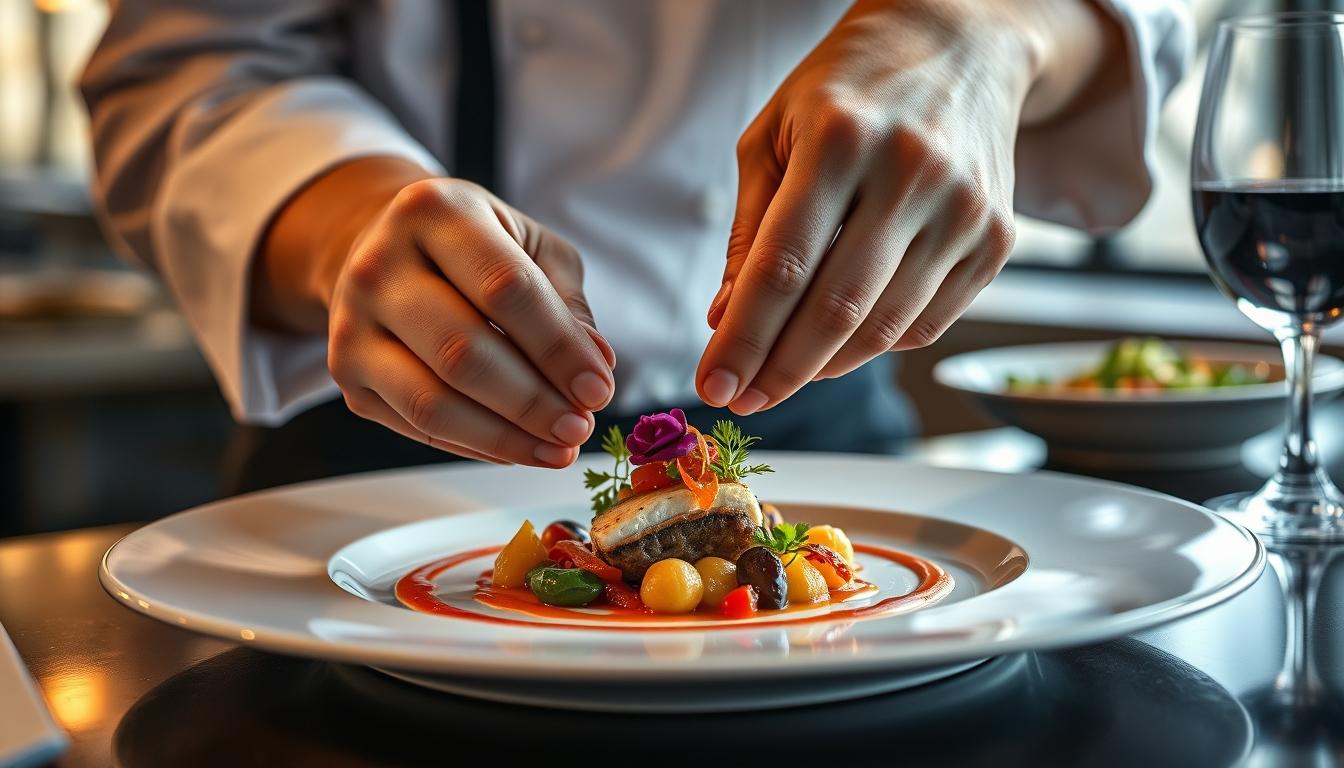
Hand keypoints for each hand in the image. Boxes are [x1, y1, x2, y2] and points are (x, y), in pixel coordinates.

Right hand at [256, 158, 615, 466]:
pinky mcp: (347, 374)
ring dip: (505, 437)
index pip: (505, 289)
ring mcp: (352, 323)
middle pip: (463, 351)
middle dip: (533, 402)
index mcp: (433, 211)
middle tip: (580, 428)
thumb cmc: (474, 249)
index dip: (557, 347)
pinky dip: (477, 445)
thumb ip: (566, 304)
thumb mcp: (530, 248)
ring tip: (559, 450)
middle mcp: (378, 264)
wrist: (383, 249)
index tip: (599, 389)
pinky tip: (521, 449)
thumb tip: (595, 368)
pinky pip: (417, 426)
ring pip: (432, 401)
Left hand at [697, 0, 1115, 413]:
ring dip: (824, 368)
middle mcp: (911, 172)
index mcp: (842, 138)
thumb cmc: (848, 89)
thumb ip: (750, 230)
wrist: (961, 44)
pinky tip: (839, 344)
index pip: (783, 266)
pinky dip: (874, 347)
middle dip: (779, 371)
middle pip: (836, 309)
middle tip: (743, 398)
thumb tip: (727, 320)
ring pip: (883, 327)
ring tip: (782, 377)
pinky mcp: (996, 239)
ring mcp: (963, 209)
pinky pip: (926, 324)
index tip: (714, 384)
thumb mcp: (775, 135)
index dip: (744, 338)